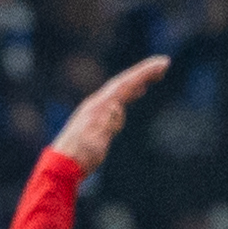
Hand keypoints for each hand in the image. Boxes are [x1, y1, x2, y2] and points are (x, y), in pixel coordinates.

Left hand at [46, 56, 169, 174]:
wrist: (63, 164)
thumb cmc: (81, 155)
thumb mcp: (95, 141)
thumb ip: (107, 124)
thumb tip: (117, 107)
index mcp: (99, 106)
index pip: (125, 84)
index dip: (144, 72)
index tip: (163, 64)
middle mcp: (97, 102)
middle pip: (123, 82)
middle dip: (144, 72)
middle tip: (164, 64)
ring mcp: (96, 109)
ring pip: (121, 89)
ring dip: (138, 81)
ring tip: (154, 75)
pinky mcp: (97, 117)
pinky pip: (118, 99)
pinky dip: (130, 93)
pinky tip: (137, 93)